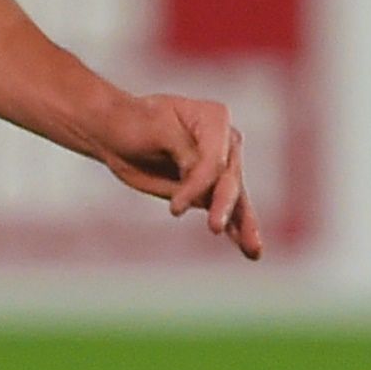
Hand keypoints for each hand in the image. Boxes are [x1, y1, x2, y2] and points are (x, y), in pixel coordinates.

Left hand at [93, 92, 264, 259]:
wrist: (117, 134)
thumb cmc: (134, 124)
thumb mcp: (155, 130)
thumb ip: (182, 151)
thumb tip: (199, 175)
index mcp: (214, 118)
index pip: (214, 159)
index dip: (198, 185)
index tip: (175, 210)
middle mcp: (224, 142)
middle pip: (228, 179)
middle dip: (223, 206)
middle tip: (214, 228)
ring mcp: (221, 167)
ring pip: (234, 199)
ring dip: (244, 224)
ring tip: (254, 251)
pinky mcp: (209, 190)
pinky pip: (227, 211)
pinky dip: (236, 229)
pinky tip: (249, 250)